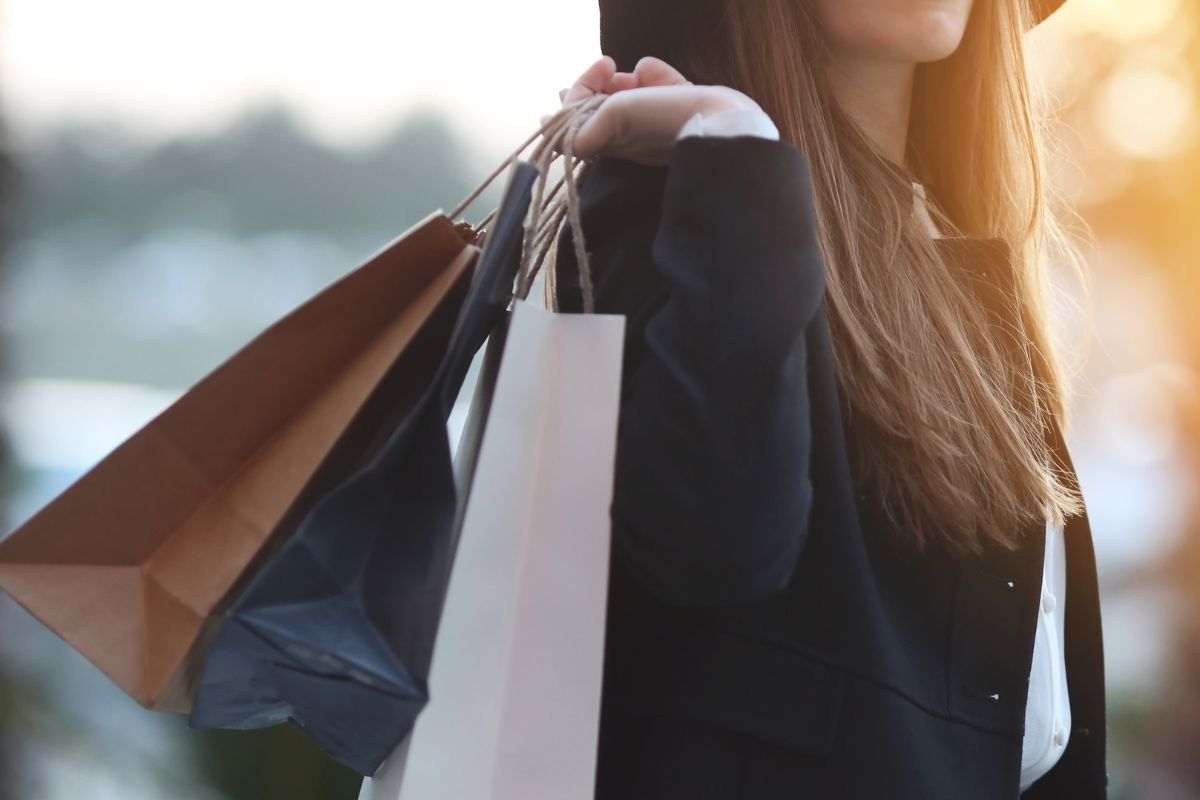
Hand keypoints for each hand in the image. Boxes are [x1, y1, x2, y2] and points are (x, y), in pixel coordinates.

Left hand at [547, 55, 766, 165]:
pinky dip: (659, 76)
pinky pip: (661, 85)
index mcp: (612, 142)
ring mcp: (656, 122)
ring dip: (631, 78)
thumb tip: (549, 129)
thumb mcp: (611, 122)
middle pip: (603, 103)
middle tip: (608, 69)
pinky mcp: (680, 109)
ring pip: (632, 91)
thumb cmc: (661, 122)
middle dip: (601, 83)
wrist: (719, 123)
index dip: (574, 96)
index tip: (582, 80)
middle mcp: (631, 134)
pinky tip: (662, 77)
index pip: (578, 121)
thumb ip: (577, 133)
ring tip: (640, 76)